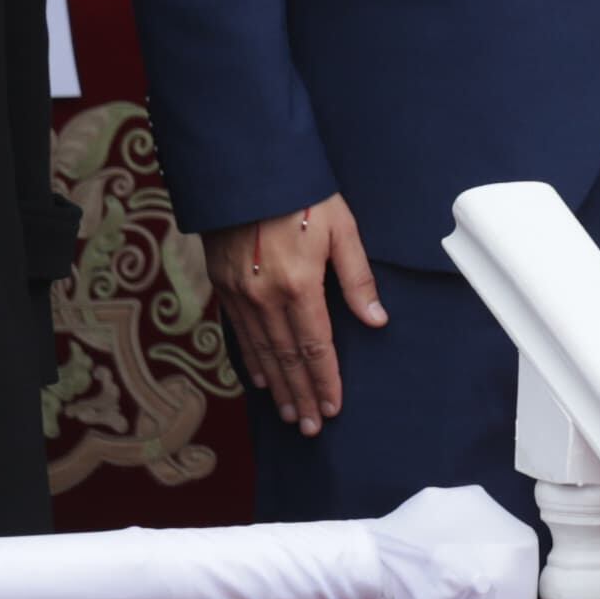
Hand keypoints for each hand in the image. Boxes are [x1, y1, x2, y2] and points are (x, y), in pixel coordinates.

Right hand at [207, 195, 385, 434]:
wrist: (247, 171)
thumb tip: (376, 320)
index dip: (326, 380)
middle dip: (302, 395)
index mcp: (298, 285)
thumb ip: (358, 279)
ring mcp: (239, 293)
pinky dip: (252, 360)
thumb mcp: (343, 230)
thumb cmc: (303, 196)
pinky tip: (262, 379)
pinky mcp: (223, 285)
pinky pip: (240, 334)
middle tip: (311, 427)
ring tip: (291, 414)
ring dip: (278, 386)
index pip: (316, 347)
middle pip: (287, 358)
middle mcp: (264, 296)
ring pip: (262, 352)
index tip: (333, 407)